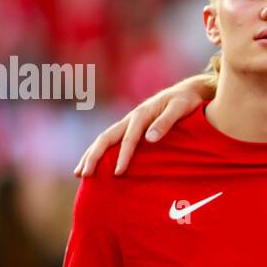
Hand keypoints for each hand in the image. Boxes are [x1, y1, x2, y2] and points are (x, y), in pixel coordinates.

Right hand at [74, 75, 211, 176]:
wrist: (186, 91)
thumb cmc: (185, 101)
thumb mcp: (180, 108)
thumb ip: (165, 122)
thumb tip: (149, 139)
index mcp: (141, 115)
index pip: (128, 139)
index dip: (122, 156)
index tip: (117, 173)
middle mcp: (130, 118)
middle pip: (105, 138)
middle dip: (93, 156)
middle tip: (83, 175)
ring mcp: (128, 122)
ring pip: (103, 139)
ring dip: (90, 155)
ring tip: (79, 173)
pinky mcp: (131, 127)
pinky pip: (111, 140)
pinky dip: (99, 152)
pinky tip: (94, 164)